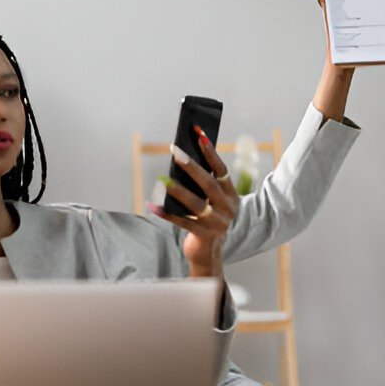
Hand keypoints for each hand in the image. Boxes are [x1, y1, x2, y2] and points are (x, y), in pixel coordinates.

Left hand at [146, 126, 239, 279]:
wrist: (210, 252)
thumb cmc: (206, 218)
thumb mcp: (211, 200)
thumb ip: (202, 184)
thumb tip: (181, 161)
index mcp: (231, 194)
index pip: (221, 168)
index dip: (210, 151)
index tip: (199, 134)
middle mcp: (227, 207)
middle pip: (208, 183)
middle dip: (191, 166)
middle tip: (176, 152)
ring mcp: (217, 222)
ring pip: (195, 203)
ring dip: (178, 191)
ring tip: (163, 181)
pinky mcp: (203, 235)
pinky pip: (182, 222)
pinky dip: (167, 213)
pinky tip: (153, 206)